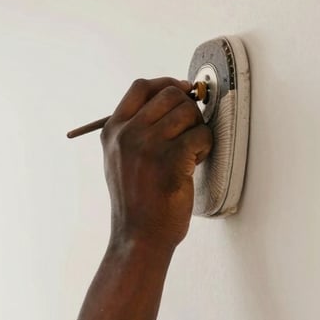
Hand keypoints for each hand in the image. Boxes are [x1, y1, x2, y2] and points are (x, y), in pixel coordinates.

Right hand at [102, 77, 213, 250]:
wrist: (139, 235)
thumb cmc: (137, 199)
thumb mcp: (120, 158)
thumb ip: (136, 129)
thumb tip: (172, 98)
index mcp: (113, 130)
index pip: (142, 87)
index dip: (166, 84)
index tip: (181, 92)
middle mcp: (128, 133)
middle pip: (170, 95)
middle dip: (188, 109)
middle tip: (189, 131)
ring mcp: (148, 146)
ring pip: (189, 112)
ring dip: (197, 129)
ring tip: (190, 152)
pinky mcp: (171, 160)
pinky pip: (202, 135)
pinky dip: (205, 146)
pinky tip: (195, 163)